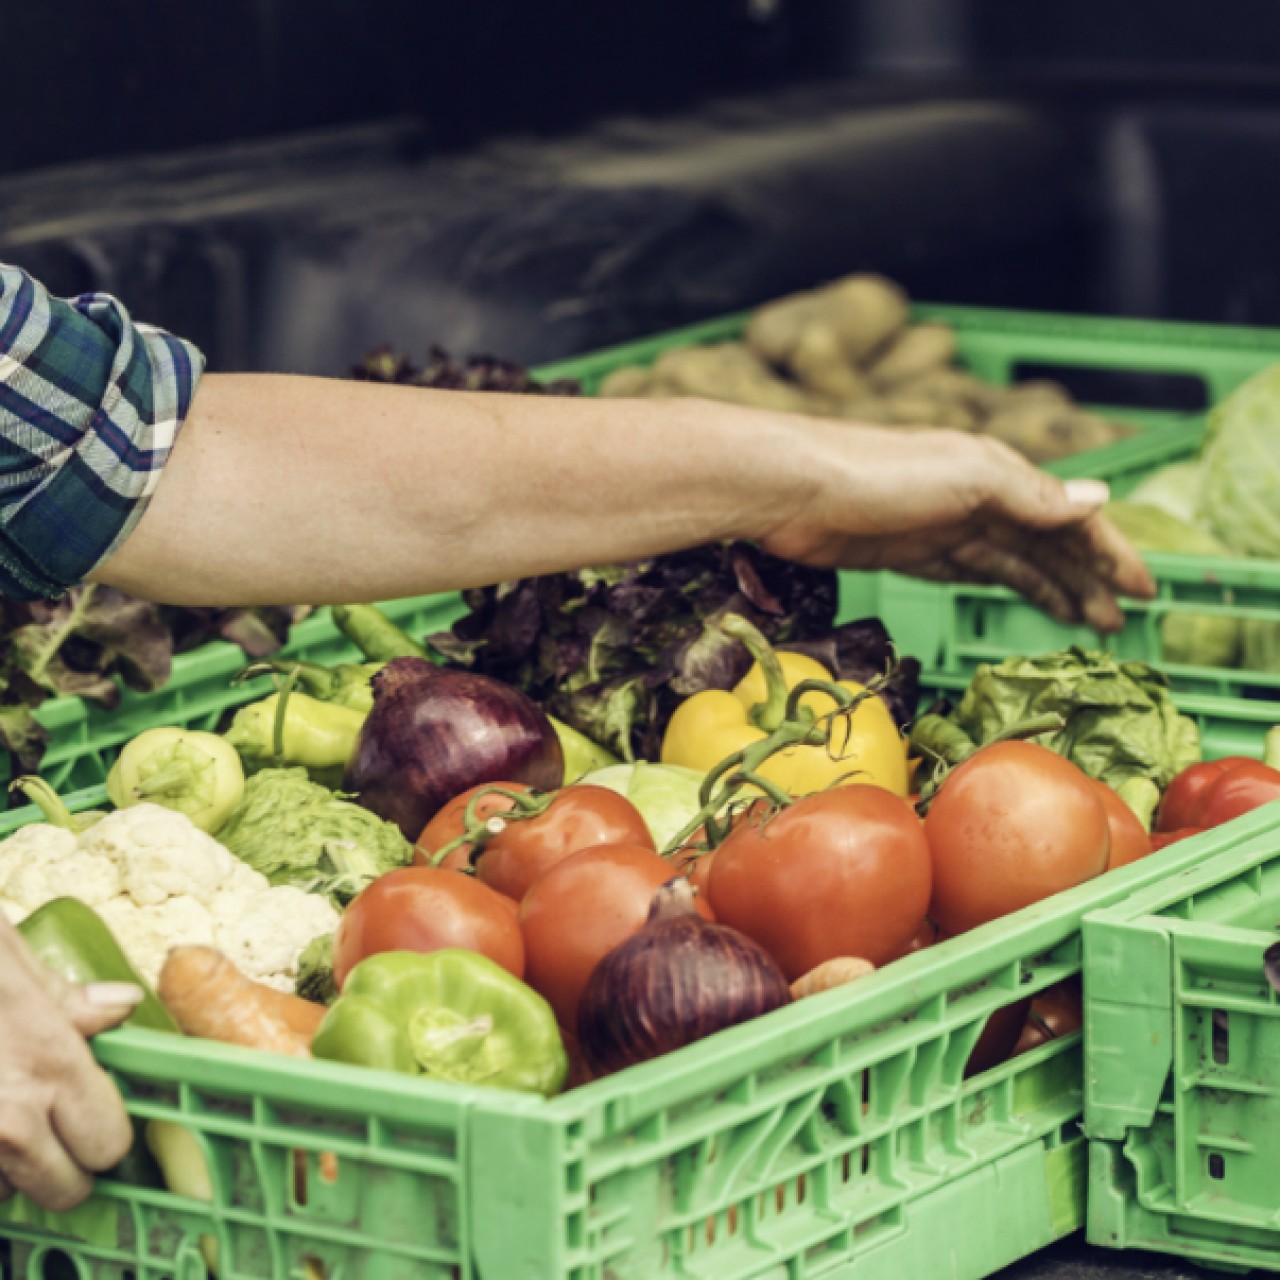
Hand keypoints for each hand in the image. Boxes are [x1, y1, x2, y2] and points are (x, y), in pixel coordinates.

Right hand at [0, 917, 139, 1209]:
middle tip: (41, 1124)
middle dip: (59, 1165)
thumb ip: (64, 996)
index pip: (110, 1143)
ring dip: (0, 1168)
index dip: (102, 1130)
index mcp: (47, 1065)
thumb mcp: (4, 955)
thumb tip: (120, 1005)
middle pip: (64, 1190)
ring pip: (1, 1198)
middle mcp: (7, 1124)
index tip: (89, 1114)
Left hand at [759, 427, 1154, 631]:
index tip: (1145, 590)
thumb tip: (1098, 500)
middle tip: (1121, 622)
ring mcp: (944, 525)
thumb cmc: (878, 473)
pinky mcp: (912, 553)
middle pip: (1047, 543)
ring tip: (1089, 623)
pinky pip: (974, 571)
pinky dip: (1007, 585)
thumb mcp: (967, 478)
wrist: (793, 489)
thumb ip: (1032, 495)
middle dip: (1087, 578)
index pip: (1070, 516)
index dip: (1109, 552)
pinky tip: (1027, 601)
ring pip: (1015, 561)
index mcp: (999, 472)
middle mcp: (978, 495)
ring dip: (1054, 588)